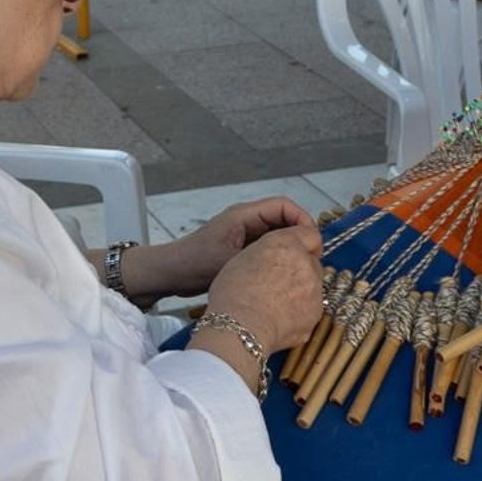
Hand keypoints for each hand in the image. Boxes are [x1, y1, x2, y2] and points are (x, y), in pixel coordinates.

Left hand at [150, 197, 317, 298]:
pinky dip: (278, 256)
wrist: (169, 274)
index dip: (302, 220)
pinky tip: (283, 273)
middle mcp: (246, 220)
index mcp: (244, 215)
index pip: (284, 206)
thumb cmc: (194, 264)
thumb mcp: (231, 261)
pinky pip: (267, 247)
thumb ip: (263, 256)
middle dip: (299, 235)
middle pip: (284, 219)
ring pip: (277, 235)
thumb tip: (294, 256)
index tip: (312, 242)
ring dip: (289, 248)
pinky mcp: (241, 248)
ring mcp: (244, 234)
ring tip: (300, 267)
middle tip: (310, 258)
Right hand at [201, 224, 323, 352]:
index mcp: (285, 244)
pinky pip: (312, 308)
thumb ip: (268, 252)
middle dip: (300, 269)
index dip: (304, 243)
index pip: (310, 234)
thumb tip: (274, 259)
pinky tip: (280, 317)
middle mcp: (304, 262)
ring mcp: (314, 288)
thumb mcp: (243, 258)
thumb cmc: (233, 295)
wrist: (240, 328)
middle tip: (279, 281)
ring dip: (301, 290)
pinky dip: (300, 311)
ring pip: (314, 285)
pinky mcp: (316, 312)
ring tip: (275, 303)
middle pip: (312, 261)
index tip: (299, 251)